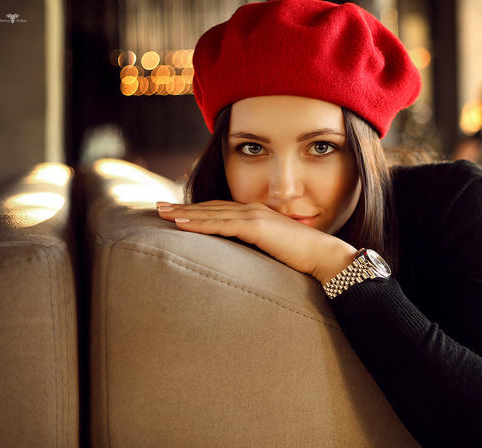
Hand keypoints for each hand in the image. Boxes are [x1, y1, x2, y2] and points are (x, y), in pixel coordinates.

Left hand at [156, 201, 356, 284]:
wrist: (325, 256)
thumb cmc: (303, 257)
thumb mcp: (274, 250)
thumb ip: (257, 249)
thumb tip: (242, 262)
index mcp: (256, 215)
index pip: (219, 210)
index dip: (195, 209)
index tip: (174, 211)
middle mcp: (252, 210)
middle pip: (209, 207)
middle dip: (182, 207)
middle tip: (157, 207)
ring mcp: (254, 216)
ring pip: (211, 212)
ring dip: (184, 212)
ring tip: (161, 213)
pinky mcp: (256, 227)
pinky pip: (221, 224)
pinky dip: (199, 223)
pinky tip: (181, 224)